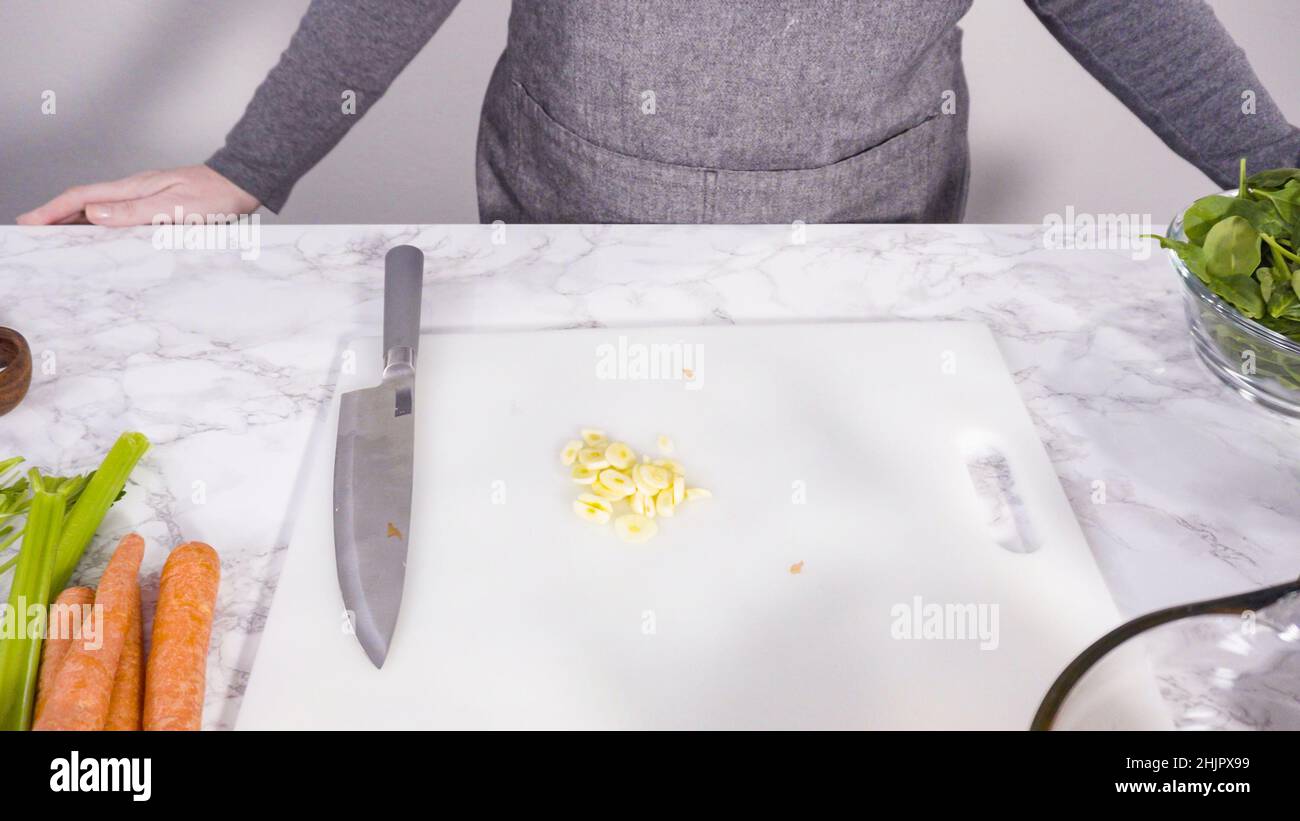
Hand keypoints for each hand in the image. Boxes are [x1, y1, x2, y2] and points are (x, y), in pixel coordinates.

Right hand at [17, 165, 259, 225]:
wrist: (243, 184)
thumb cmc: (215, 196)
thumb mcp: (174, 207)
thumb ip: (135, 212)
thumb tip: (95, 216)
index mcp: (134, 189)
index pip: (82, 198)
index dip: (52, 210)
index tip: (29, 221)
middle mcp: (136, 191)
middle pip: (85, 203)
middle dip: (55, 215)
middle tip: (31, 229)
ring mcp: (147, 197)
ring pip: (101, 210)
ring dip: (76, 221)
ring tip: (54, 236)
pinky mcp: (159, 205)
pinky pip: (121, 215)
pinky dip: (102, 224)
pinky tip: (101, 235)